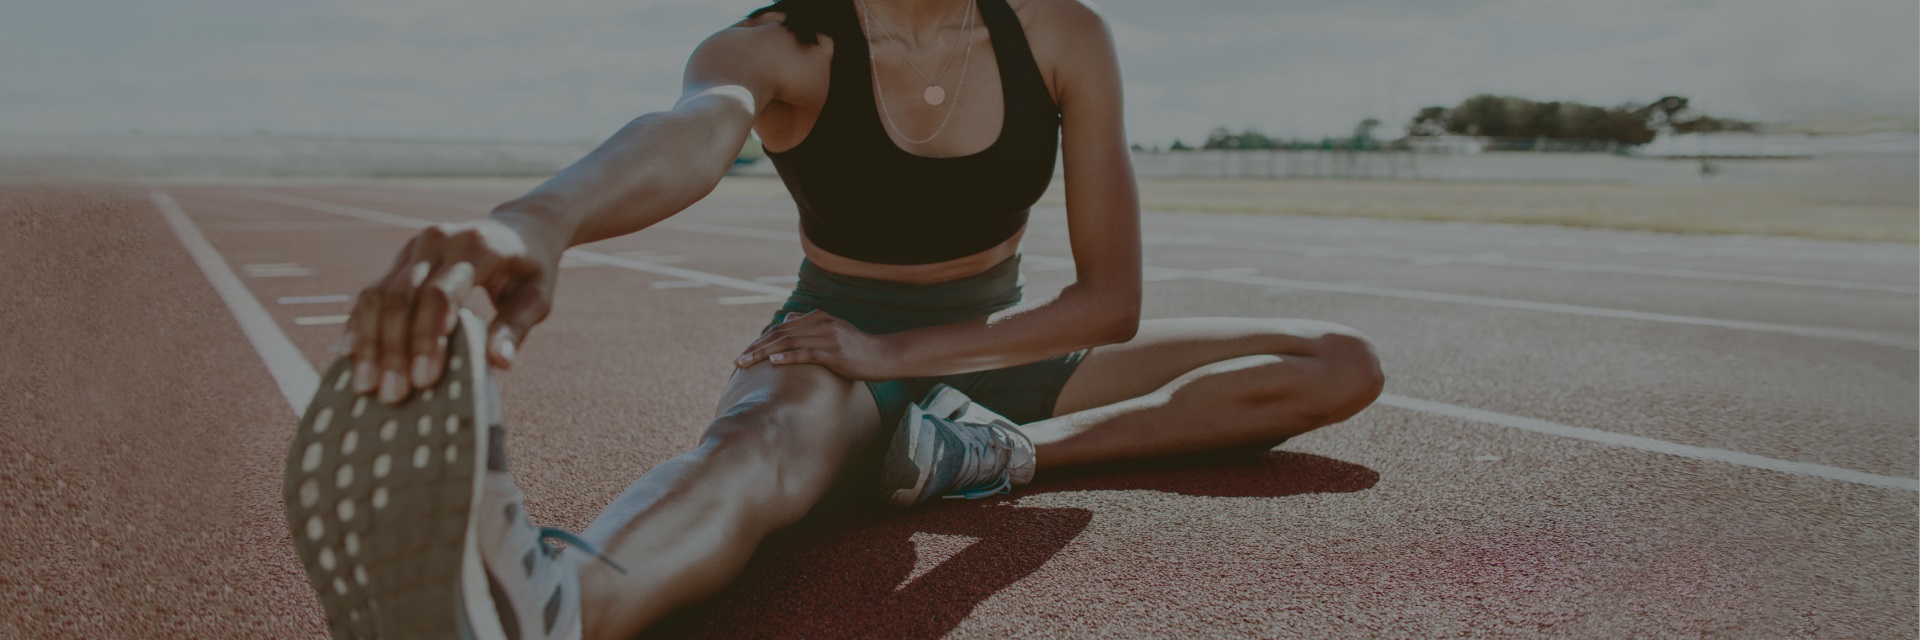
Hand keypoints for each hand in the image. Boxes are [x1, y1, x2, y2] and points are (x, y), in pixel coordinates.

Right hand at [348, 214, 562, 403]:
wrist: (518, 227)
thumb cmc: (531, 269)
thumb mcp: (537, 297)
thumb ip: (516, 328)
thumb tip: (498, 365)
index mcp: (476, 247)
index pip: (440, 293)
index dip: (427, 336)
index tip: (423, 379)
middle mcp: (438, 240)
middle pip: (402, 296)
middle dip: (394, 349)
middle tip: (391, 396)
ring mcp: (414, 246)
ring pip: (379, 294)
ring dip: (369, 342)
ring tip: (366, 386)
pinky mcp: (400, 257)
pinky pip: (372, 292)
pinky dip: (361, 324)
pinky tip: (352, 356)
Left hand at [733, 310, 898, 380]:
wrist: (885, 355)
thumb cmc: (858, 348)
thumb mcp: (833, 331)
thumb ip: (811, 326)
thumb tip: (789, 320)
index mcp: (818, 317)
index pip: (781, 329)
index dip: (759, 341)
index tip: (743, 354)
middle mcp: (821, 323)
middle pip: (780, 334)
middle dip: (755, 348)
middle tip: (737, 362)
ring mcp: (828, 337)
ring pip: (788, 343)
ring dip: (763, 353)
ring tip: (745, 364)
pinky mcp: (835, 352)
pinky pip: (806, 354)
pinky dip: (787, 357)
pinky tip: (772, 363)